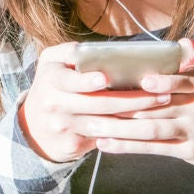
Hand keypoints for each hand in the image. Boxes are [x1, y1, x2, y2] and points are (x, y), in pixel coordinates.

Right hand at [17, 42, 170, 162]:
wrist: (34, 127)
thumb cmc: (52, 86)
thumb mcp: (51, 63)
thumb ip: (70, 51)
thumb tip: (99, 48)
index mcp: (51, 80)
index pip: (71, 81)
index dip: (88, 81)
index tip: (106, 78)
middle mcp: (55, 104)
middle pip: (97, 104)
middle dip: (131, 99)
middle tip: (160, 93)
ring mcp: (64, 127)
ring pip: (104, 124)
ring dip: (135, 116)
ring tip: (160, 105)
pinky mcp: (73, 145)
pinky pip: (104, 139)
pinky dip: (126, 132)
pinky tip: (147, 124)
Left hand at [87, 39, 193, 184]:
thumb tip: (180, 42)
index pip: (186, 82)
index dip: (166, 82)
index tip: (145, 81)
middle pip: (158, 107)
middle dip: (125, 106)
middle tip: (96, 102)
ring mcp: (192, 131)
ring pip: (152, 129)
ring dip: (120, 129)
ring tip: (94, 125)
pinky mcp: (186, 150)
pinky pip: (153, 149)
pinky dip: (128, 147)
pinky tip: (106, 144)